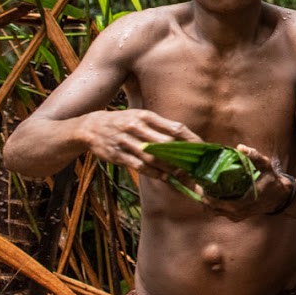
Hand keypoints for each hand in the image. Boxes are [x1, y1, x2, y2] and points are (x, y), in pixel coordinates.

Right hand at [79, 109, 197, 182]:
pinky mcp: (117, 155)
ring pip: (153, 157)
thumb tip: (185, 137)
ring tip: (184, 176)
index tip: (203, 149)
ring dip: (170, 168)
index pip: (175, 128)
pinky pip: (139, 166)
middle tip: (196, 168)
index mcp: (146, 116)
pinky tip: (165, 177)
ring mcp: (126, 142)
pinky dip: (154, 173)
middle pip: (166, 144)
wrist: (91, 127)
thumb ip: (161, 126)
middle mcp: (136, 127)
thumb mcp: (141, 116)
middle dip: (183, 158)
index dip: (191, 139)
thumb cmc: (123, 122)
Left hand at [203, 145, 291, 219]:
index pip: (218, 202)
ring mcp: (236, 216)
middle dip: (202, 196)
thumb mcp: (266, 166)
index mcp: (245, 201)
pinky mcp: (236, 216)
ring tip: (203, 187)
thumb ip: (254, 156)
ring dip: (206, 200)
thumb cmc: (271, 180)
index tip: (200, 182)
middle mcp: (238, 211)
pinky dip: (212, 204)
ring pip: (213, 211)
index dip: (206, 194)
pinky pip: (218, 212)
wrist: (280, 197)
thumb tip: (240, 147)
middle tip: (199, 182)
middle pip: (211, 207)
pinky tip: (211, 193)